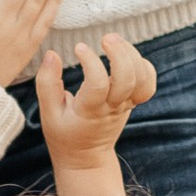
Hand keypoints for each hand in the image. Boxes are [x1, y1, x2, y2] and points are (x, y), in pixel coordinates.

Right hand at [36, 31, 154, 195]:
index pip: (98, 85)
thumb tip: (51, 54)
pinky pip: (148, 83)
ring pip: (143, 80)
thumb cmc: (64, 133)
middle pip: (128, 80)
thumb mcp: (48, 114)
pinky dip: (143, 65)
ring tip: (114, 41)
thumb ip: (47, 84)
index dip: (91, 62)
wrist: (86, 158)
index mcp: (89, 112)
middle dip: (121, 54)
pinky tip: (126, 54)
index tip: (78, 48)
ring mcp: (125, 105)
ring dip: (133, 55)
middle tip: (106, 38)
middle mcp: (111, 108)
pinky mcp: (132, 102)